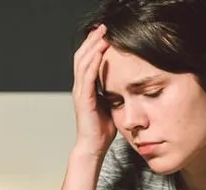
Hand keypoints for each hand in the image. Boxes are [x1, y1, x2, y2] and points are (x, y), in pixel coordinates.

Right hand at [71, 24, 116, 160]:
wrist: (93, 147)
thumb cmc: (102, 130)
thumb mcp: (110, 106)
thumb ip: (113, 94)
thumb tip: (126, 85)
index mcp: (86, 88)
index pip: (87, 60)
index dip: (94, 45)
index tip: (105, 33)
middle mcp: (80, 87)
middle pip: (82, 56)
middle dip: (92, 40)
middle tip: (103, 27)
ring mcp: (80, 92)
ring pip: (83, 62)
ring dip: (93, 46)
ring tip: (102, 34)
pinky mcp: (83, 99)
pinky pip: (87, 76)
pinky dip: (94, 62)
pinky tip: (101, 51)